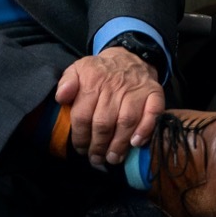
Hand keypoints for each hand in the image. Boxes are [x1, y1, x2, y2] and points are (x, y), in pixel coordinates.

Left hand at [54, 48, 163, 167]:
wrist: (128, 57)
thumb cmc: (99, 71)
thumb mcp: (77, 69)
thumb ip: (66, 83)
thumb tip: (60, 98)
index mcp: (92, 80)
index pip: (82, 115)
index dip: (80, 136)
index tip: (80, 149)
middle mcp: (114, 86)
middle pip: (104, 122)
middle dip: (98, 145)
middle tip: (96, 159)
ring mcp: (136, 90)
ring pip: (126, 122)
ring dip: (119, 144)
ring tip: (112, 158)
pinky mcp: (154, 93)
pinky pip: (153, 114)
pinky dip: (145, 130)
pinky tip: (136, 143)